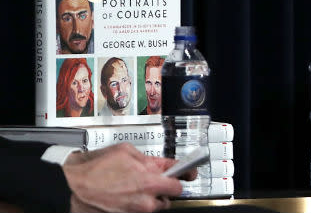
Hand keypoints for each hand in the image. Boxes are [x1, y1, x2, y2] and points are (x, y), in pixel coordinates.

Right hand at [62, 143, 182, 212]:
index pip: (180, 182)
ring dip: (150, 197)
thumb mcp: (127, 152)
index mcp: (150, 180)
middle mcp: (146, 199)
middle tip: (152, 178)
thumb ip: (149, 159)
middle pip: (169, 196)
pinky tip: (126, 194)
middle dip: (164, 187)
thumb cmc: (95, 168)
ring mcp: (136, 211)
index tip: (189, 174)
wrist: (72, 185)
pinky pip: (140, 210)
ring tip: (134, 186)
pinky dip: (137, 203)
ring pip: (155, 205)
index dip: (185, 175)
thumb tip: (162, 163)